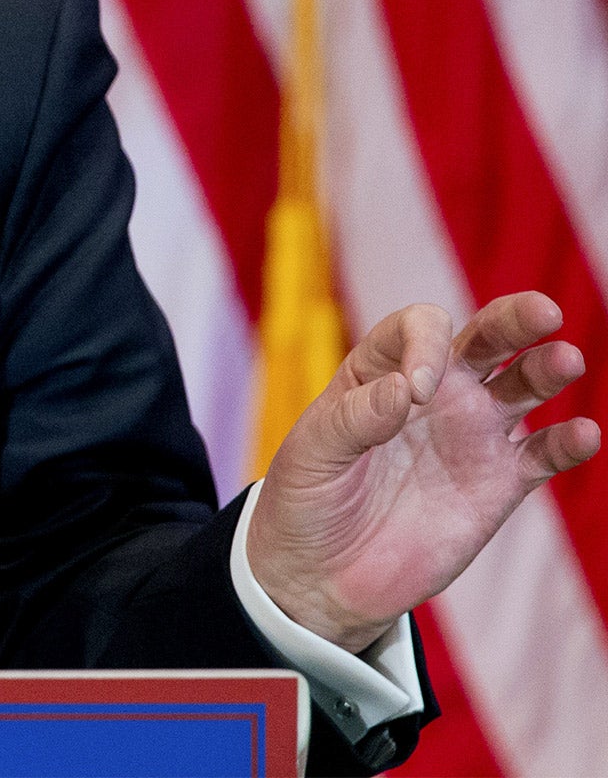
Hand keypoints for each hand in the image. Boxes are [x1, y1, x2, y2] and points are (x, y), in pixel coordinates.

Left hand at [248, 291, 599, 653]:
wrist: (323, 573)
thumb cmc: (307, 499)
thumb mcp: (313, 453)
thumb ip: (357, 419)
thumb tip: (409, 389)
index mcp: (381, 371)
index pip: (418, 329)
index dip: (425, 345)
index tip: (417, 391)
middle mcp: (435, 392)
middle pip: (485, 338)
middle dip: (514, 320)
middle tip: (543, 312)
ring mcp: (471, 434)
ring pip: (524, 386)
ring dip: (547, 369)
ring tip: (566, 359)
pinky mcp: (498, 484)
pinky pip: (543, 455)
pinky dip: (567, 443)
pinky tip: (583, 434)